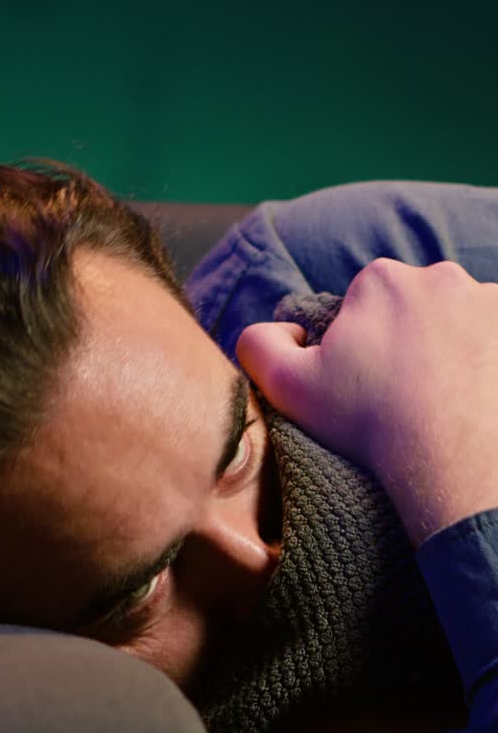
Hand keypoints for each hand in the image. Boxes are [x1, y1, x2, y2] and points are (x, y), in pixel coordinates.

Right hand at [236, 259, 497, 543]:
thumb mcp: (289, 387)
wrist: (451, 456)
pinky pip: (494, 339)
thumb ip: (258, 346)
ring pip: (460, 322)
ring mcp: (488, 300)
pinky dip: (484, 363)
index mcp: (379, 280)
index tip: (363, 385)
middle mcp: (438, 276)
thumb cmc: (369, 421)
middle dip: (408, 342)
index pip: (363, 306)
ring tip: (442, 402)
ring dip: (451, 351)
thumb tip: (270, 329)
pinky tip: (474, 397)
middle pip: (415, 308)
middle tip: (402, 397)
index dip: (358, 348)